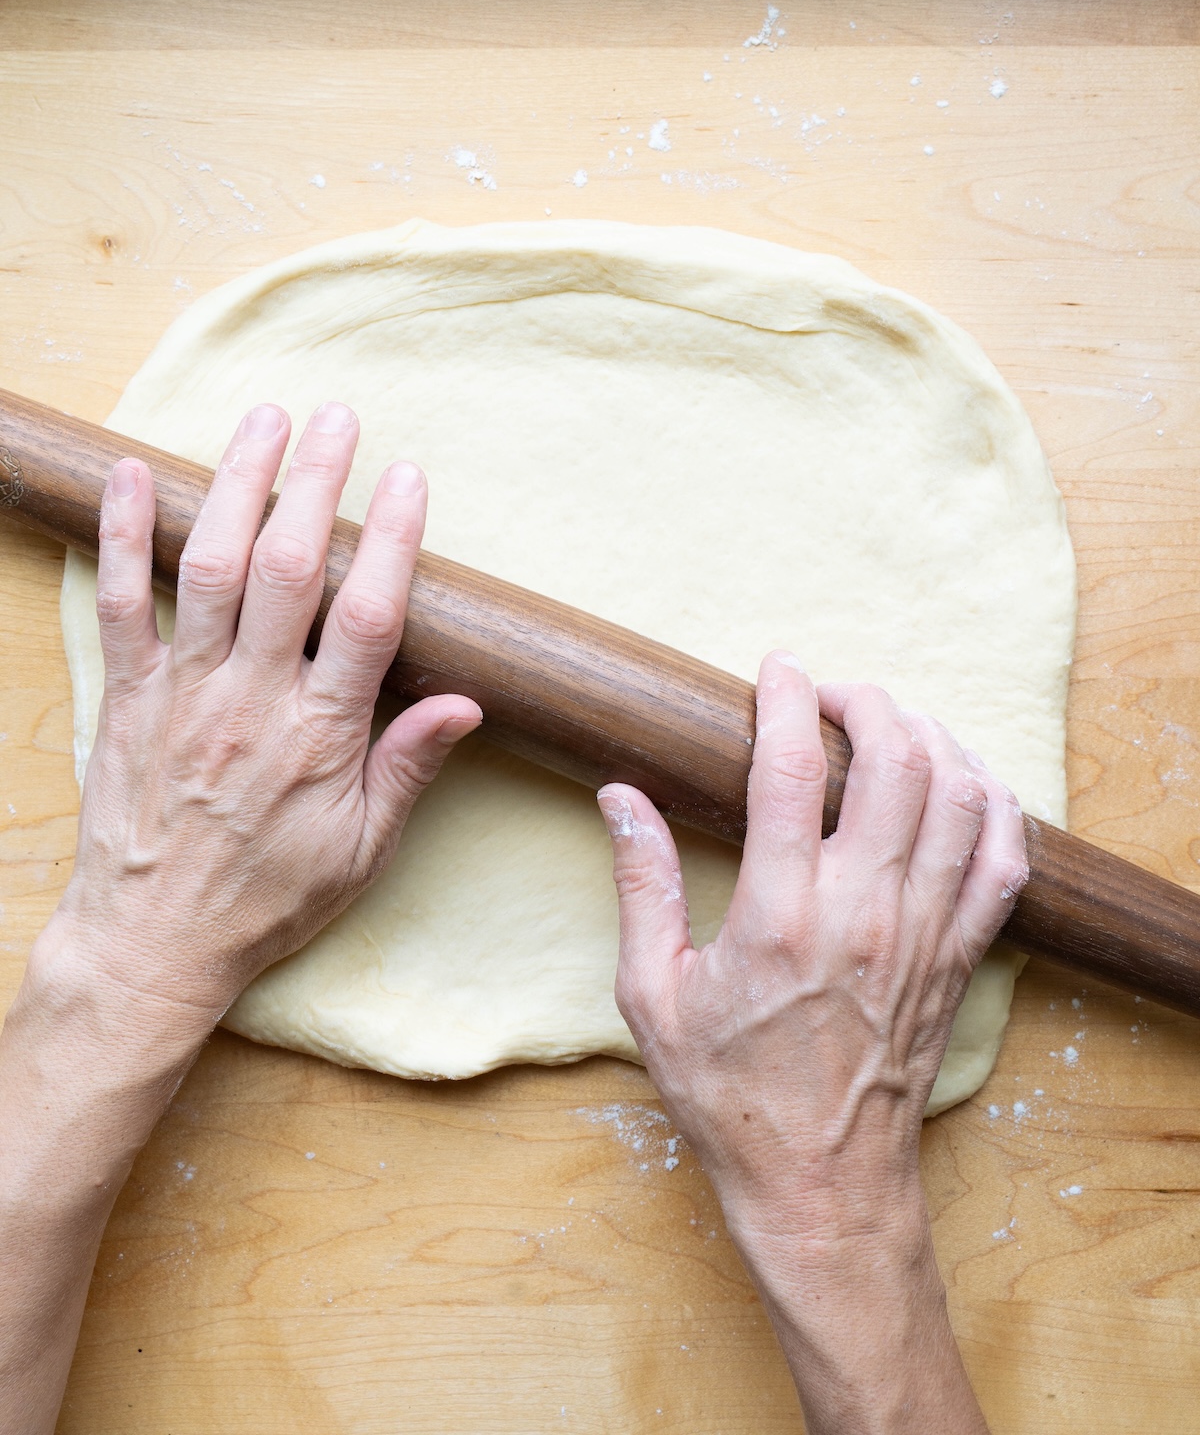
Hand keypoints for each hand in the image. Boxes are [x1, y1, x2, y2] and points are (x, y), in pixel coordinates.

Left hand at [40, 400, 480, 1032]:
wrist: (152, 945)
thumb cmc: (268, 900)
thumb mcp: (362, 852)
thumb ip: (408, 769)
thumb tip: (466, 701)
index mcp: (318, 735)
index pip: (366, 617)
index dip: (391, 540)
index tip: (408, 477)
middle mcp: (249, 699)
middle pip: (286, 568)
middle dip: (314, 483)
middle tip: (337, 418)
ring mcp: (183, 690)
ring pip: (208, 567)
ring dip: (235, 485)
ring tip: (262, 421)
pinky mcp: (127, 695)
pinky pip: (122, 603)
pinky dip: (123, 535)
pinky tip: (130, 473)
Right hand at [597, 652, 1026, 1432]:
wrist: (822, 1183)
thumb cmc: (730, 1094)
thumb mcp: (654, 995)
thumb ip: (642, 886)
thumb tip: (619, 797)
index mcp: (781, 913)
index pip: (791, 766)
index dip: (786, 696)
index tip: (777, 666)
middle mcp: (865, 911)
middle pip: (894, 759)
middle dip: (865, 701)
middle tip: (832, 693)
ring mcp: (925, 932)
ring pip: (956, 794)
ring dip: (928, 736)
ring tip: (889, 722)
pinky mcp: (960, 956)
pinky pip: (1004, 858)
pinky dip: (992, 802)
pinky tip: (960, 779)